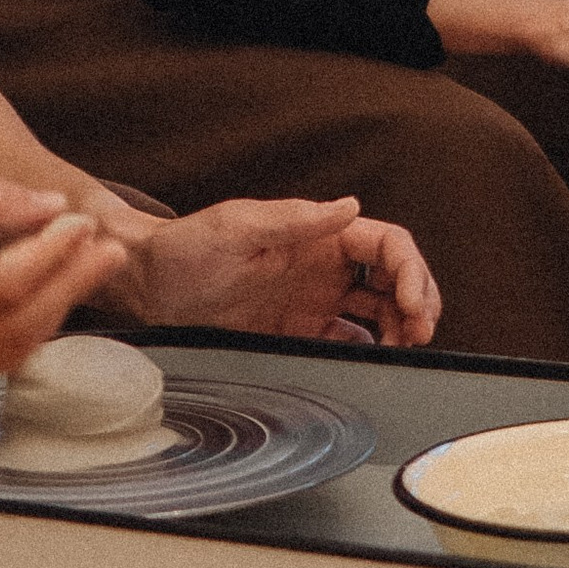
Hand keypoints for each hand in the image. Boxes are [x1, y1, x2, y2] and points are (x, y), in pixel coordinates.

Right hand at [0, 164, 135, 381]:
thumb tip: (51, 209)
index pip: (4, 284)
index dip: (53, 254)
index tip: (80, 223)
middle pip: (19, 326)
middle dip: (71, 285)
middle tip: (106, 249)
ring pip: (14, 349)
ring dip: (59, 307)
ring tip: (89, 265)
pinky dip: (31, 323)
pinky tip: (52, 289)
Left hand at [135, 196, 441, 349]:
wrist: (148, 286)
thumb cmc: (184, 248)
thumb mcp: (236, 226)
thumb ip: (294, 219)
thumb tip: (349, 207)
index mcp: (317, 234)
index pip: (386, 244)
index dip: (409, 270)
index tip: (410, 302)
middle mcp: (324, 264)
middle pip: (394, 277)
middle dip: (418, 300)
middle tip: (420, 333)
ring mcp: (315, 297)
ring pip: (381, 309)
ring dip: (403, 326)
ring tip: (405, 349)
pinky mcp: (300, 329)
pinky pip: (351, 338)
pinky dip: (372, 349)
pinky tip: (374, 360)